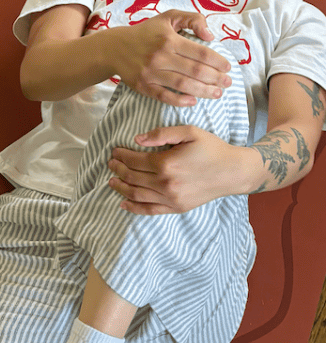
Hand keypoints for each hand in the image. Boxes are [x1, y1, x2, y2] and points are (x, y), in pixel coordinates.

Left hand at [107, 125, 242, 212]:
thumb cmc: (211, 149)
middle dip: (117, 169)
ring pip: (136, 194)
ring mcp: (170, 198)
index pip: (135, 160)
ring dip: (120, 187)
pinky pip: (149, 210)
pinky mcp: (176, 208)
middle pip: (132, 177)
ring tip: (111, 180)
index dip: (121, 155)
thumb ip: (162, 134)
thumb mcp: (189, 132)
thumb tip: (137, 140)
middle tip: (110, 163)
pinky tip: (123, 203)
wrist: (232, 172)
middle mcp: (166, 183)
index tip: (114, 151)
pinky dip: (134, 207)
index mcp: (167, 163)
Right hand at [111, 11, 230, 104]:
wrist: (115, 47)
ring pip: (183, 85)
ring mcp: (151, 72)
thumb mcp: (169, 17)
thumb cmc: (147, 32)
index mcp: (169, 39)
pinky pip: (164, 96)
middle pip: (195, 71)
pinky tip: (193, 102)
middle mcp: (160, 56)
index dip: (218, 62)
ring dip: (203, 91)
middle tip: (227, 83)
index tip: (228, 67)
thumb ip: (193, 19)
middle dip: (215, 79)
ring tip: (217, 94)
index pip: (201, 53)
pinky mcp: (143, 86)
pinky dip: (180, 101)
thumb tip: (210, 36)